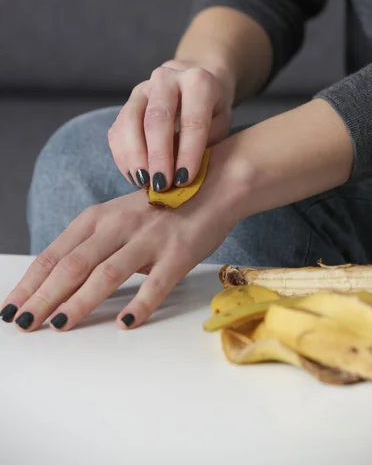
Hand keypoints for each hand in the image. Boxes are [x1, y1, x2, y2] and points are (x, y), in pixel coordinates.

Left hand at [1, 147, 243, 331]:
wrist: (212, 185)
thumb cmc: (163, 206)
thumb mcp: (120, 216)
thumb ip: (93, 242)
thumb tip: (58, 279)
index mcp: (98, 217)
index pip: (54, 255)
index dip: (30, 283)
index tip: (11, 308)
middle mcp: (118, 225)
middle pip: (72, 266)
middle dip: (43, 298)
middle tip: (23, 324)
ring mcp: (148, 238)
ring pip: (106, 274)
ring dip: (80, 302)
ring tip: (59, 325)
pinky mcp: (177, 253)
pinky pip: (156, 284)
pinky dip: (139, 305)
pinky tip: (125, 324)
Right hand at [108, 61, 232, 190]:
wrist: (192, 84)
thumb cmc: (211, 110)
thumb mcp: (220, 124)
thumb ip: (205, 144)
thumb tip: (182, 175)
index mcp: (197, 82)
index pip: (193, 120)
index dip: (188, 152)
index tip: (184, 179)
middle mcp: (166, 79)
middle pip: (157, 118)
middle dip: (158, 156)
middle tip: (162, 184)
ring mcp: (141, 90)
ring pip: (130, 123)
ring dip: (135, 158)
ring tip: (145, 183)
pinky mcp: (126, 104)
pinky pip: (117, 132)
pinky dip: (124, 158)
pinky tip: (135, 176)